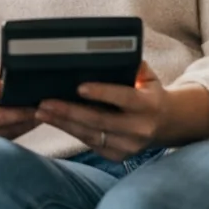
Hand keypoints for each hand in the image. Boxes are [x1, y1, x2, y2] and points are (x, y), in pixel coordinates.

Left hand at [34, 62, 208, 160]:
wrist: (167, 124)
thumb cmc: (149, 93)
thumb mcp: (148, 76)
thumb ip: (132, 65)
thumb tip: (111, 53)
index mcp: (149, 105)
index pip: (124, 97)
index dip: (102, 93)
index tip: (79, 87)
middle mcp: (140, 128)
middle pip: (99, 120)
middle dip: (69, 111)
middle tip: (45, 102)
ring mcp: (129, 145)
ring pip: (90, 135)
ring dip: (63, 123)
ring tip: (42, 112)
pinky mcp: (119, 155)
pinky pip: (90, 144)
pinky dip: (70, 132)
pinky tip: (54, 121)